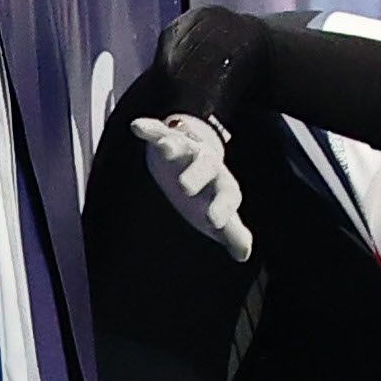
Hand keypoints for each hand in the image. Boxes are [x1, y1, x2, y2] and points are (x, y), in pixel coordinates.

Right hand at [130, 113, 252, 261]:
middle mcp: (208, 164)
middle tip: (185, 188)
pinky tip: (137, 127)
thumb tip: (244, 254)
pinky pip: (158, 130)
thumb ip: (232, 234)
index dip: (222, 207)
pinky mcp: (166, 137)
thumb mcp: (218, 215)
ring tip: (164, 148)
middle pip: (207, 166)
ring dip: (173, 146)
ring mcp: (187, 149)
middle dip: (196, 174)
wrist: (193, 161)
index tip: (213, 222)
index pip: (228, 195)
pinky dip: (149, 128)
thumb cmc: (205, 195)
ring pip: (182, 145)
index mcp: (222, 185)